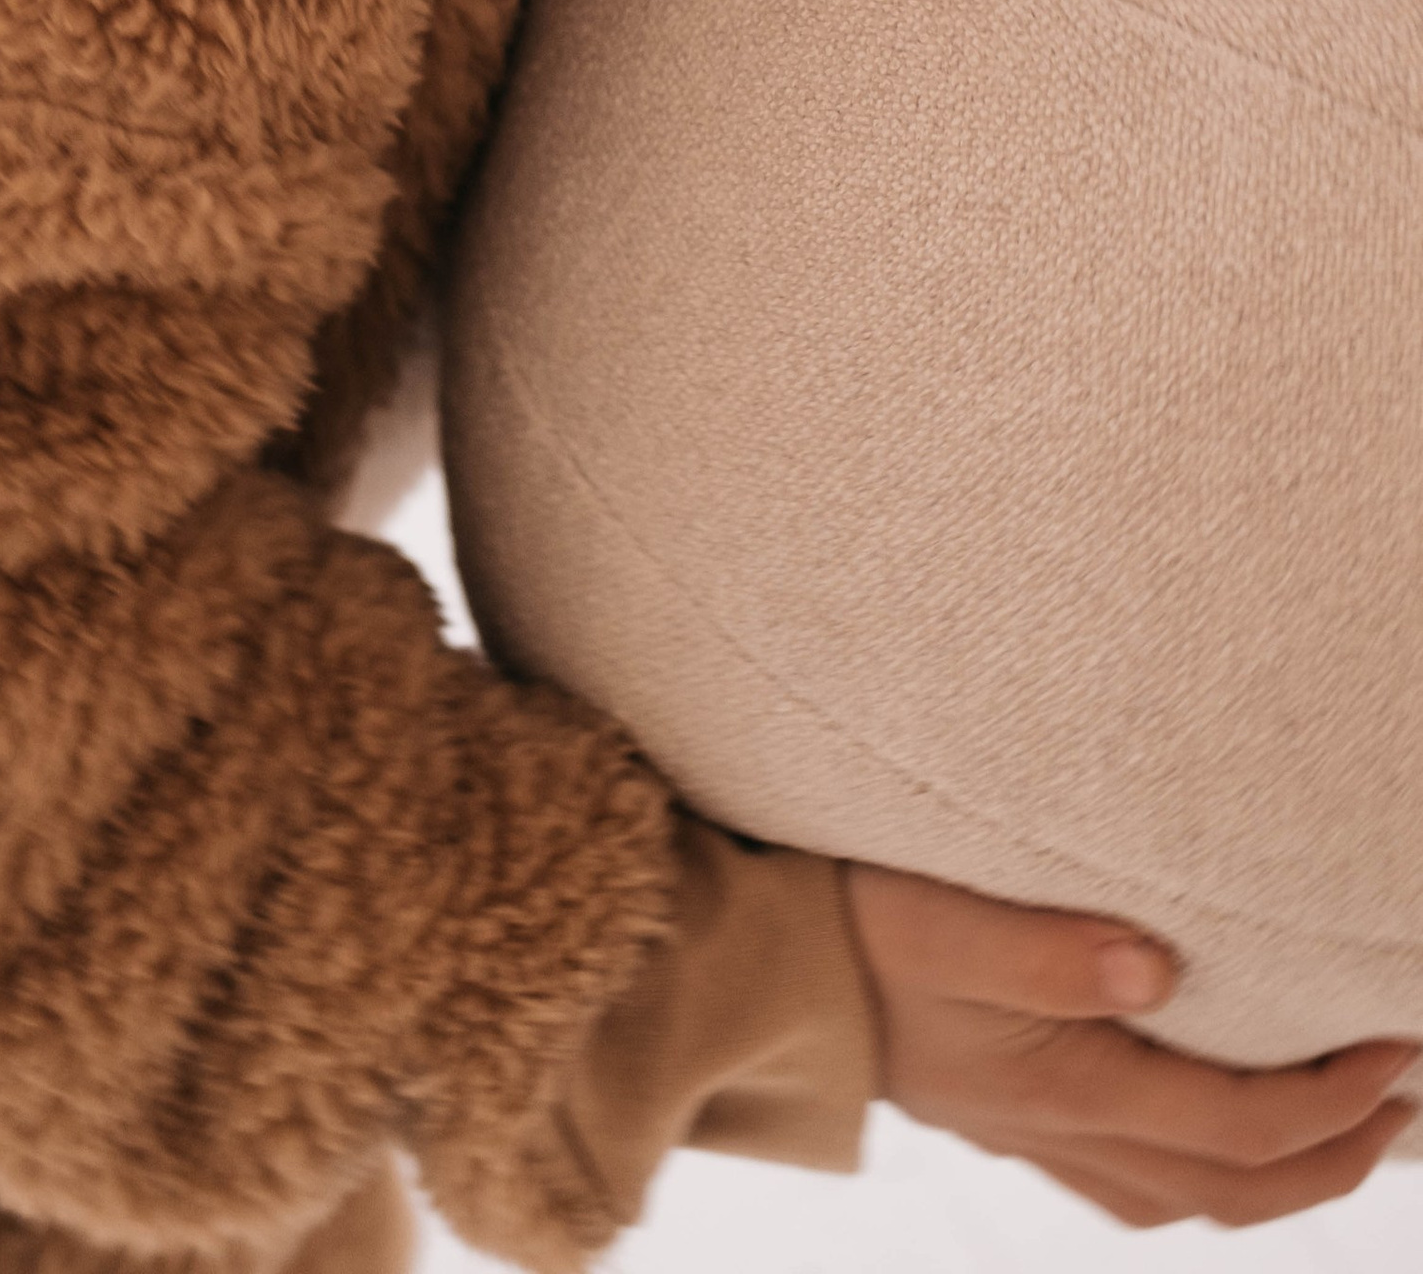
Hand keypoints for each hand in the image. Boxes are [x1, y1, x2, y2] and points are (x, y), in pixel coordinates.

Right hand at [844, 861, 1419, 1228]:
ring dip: (1284, 1174)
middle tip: (1405, 1102)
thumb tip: (1157, 967)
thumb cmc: (845, 932)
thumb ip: (1048, 948)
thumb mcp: (938, 917)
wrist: (759, 985)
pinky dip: (1206, 1175)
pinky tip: (1213, 1136)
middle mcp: (1063, 1130)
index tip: (1397, 1052)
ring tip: (1344, 1122)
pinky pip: (1140, 1186)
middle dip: (1335, 1156)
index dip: (1333, 1103)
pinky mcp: (1013, 1124)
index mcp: (1064, 1086)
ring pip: (1191, 1201)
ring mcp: (1036, 1139)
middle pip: (1232, 1190)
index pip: (1235, 1126)